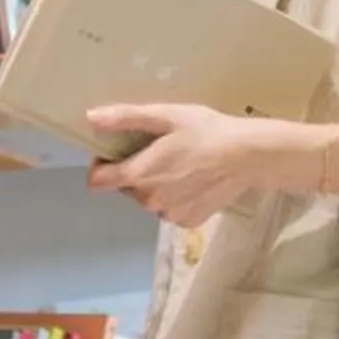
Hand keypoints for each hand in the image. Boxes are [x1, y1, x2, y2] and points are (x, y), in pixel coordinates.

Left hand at [86, 104, 274, 229]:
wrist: (248, 156)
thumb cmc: (206, 131)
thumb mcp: (165, 116)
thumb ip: (125, 118)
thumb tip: (90, 118)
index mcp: (138, 176)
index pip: (97, 181)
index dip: (101, 164)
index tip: (118, 150)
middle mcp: (149, 201)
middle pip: (126, 187)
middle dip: (135, 170)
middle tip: (161, 150)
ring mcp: (169, 214)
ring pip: (148, 199)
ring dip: (155, 184)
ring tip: (181, 163)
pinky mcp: (188, 222)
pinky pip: (170, 209)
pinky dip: (175, 196)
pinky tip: (194, 179)